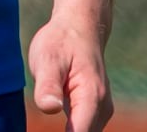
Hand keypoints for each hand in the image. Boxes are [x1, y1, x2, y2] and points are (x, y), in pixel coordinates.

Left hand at [27, 17, 112, 131]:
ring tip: (48, 104)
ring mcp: (100, 111)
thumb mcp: (49, 58)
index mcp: (92, 96)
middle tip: (45, 107)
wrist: (79, 26)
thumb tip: (49, 109)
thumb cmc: (62, 41)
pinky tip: (52, 117)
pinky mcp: (93, 112)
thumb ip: (48, 85)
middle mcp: (101, 108)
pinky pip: (83, 130)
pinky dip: (70, 131)